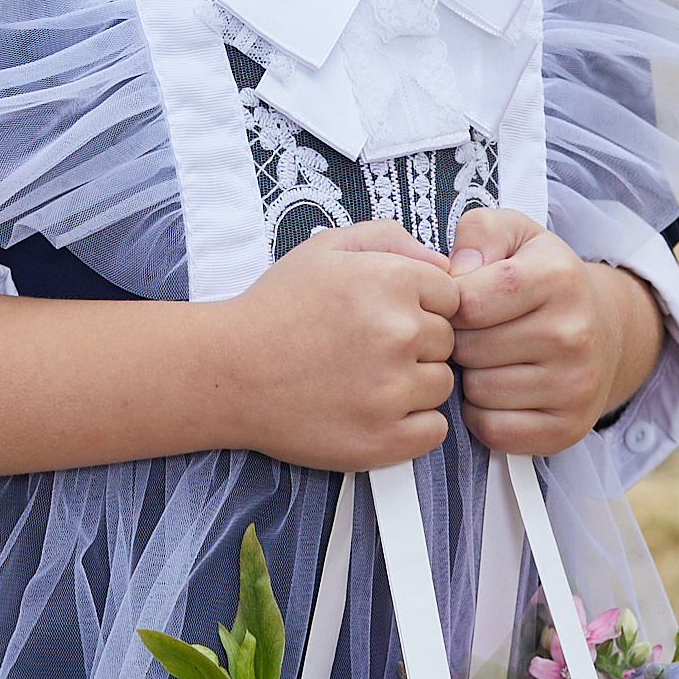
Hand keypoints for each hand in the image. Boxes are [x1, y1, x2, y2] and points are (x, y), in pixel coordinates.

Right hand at [213, 221, 458, 468]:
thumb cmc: (275, 309)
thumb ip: (390, 239)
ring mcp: (392, 389)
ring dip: (413, 385)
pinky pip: (433, 431)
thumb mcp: (326, 249)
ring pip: (441, 386)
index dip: (421, 306)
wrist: (227, 372)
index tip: (385, 317)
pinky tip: (374, 411)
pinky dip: (412, 426)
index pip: (451, 297)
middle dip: (416, 345)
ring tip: (364, 379)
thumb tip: (444, 263)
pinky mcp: (383, 438)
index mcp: (392, 280)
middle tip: (365, 349)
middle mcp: (399, 332)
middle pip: (447, 342)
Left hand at [447, 208, 663, 455]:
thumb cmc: (542, 279)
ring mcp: (575, 386)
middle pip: (468, 350)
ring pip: (477, 392)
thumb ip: (480, 231)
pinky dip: (484, 414)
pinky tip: (500, 389)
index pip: (466, 302)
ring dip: (471, 378)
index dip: (450, 304)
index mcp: (558, 278)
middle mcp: (574, 333)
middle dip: (460, 341)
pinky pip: (493, 430)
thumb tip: (455, 271)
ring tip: (491, 359)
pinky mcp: (568, 428)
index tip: (463, 301)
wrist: (604, 328)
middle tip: (478, 333)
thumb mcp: (516, 235)